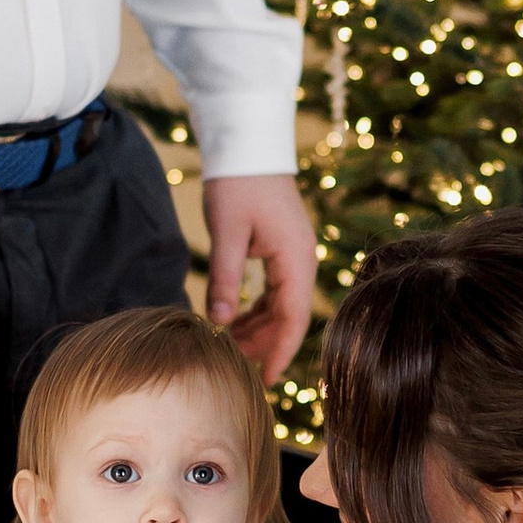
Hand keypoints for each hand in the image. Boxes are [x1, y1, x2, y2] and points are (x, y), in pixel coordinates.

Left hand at [201, 173, 316, 378]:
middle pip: (290, 317)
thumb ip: (225, 279)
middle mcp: (302, 260)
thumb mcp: (226, 232)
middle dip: (266, 344)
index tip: (265, 380)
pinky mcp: (282, 249)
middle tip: (235, 366)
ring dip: (259, 328)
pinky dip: (258, 309)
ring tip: (230, 345)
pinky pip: (276, 290)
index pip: (294, 319)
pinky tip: (235, 320)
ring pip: (282, 305)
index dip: (280, 353)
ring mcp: (294, 254)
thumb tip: (220, 324)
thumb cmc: (237, 183)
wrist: (248, 143)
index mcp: (295, 259)